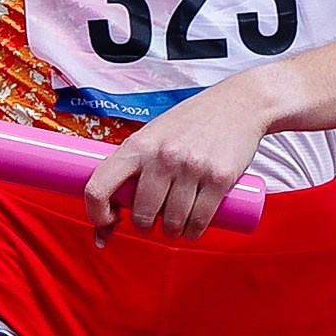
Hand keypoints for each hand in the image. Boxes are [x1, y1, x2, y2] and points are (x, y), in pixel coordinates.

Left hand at [82, 76, 274, 240]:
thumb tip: (114, 203)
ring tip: (176, 226)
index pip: (99, 186)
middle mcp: (162, 156)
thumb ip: (136, 163)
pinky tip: (192, 229)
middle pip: (143, 213)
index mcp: (138, 145)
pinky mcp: (218, 178)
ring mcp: (191, 168)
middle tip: (152, 221)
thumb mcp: (154, 133)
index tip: (106, 221)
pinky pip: (200, 220)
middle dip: (145, 225)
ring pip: (173, 221)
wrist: (239, 104)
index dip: (97, 213)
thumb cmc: (192, 121)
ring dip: (173, 232)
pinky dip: (194, 232)